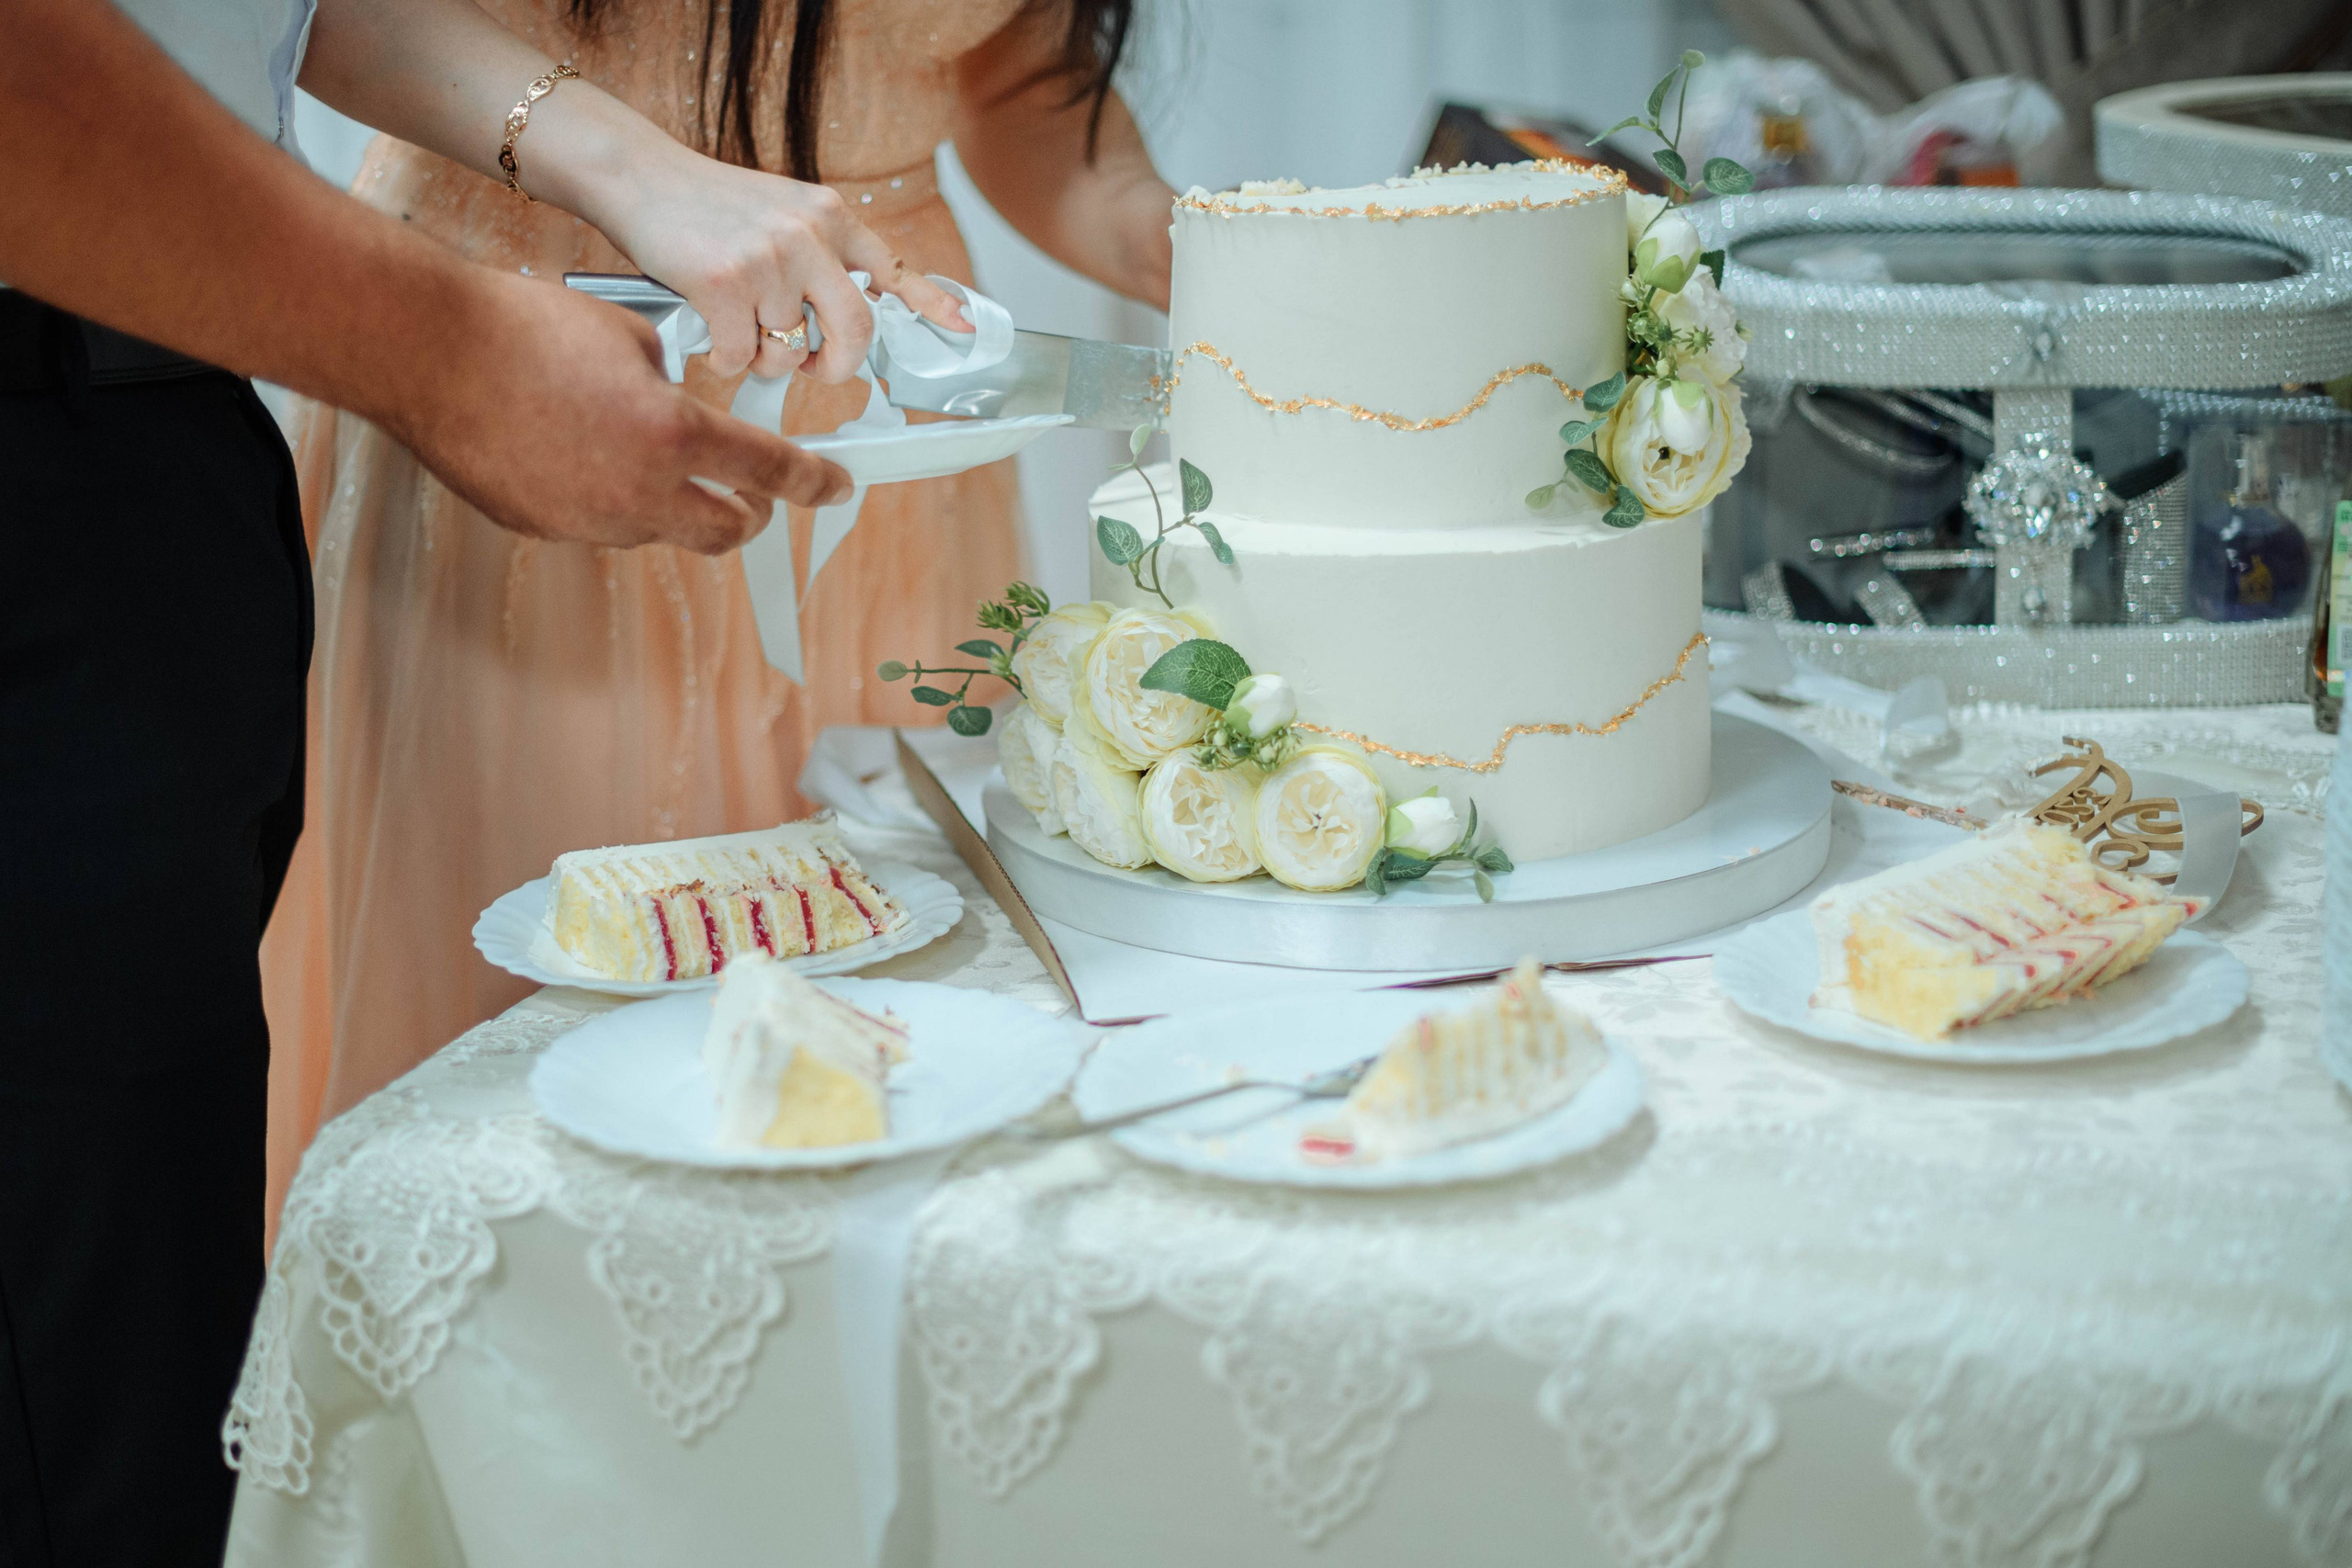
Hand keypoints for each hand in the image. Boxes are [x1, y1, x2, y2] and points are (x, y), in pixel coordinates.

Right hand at [383, 273, 851, 554]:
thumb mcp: (627, 335)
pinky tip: (580, 455)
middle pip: (726, 530)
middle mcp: (639, 493)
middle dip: (749, 513)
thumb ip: (670, 383)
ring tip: (641, 453)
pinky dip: (609, 499)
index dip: (814, 483)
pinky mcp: (545, 528)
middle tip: (753, 494)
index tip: (837, 487)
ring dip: (671, 503)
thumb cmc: (521, 326)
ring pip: (659, 528)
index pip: (770, 472)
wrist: (426, 349)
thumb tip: (676, 404)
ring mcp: (590, 521)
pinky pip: (599, 523)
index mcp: (673, 435)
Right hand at [592, 143, 970, 383]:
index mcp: (828, 217)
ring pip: (788, 352)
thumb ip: (820, 254)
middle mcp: (808, 237)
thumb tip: (853, 312)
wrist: (638, 176)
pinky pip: (741, 358)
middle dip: (838, 367)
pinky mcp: (725, 284)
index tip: (965, 329)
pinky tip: (708, 331)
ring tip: (737, 326)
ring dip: (762, 358)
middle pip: (856, 331)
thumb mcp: (782, 213)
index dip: (932, 304)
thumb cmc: (706, 206)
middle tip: (816, 369)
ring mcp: (769, 260)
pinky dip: (723, 360)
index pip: (893, 268)